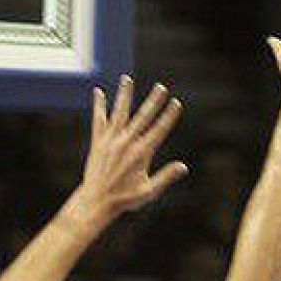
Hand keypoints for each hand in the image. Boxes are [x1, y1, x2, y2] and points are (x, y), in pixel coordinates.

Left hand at [71, 75, 188, 218]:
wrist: (96, 201)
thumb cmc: (125, 199)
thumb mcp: (149, 191)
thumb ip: (166, 177)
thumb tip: (183, 167)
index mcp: (141, 153)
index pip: (159, 129)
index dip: (168, 116)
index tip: (176, 103)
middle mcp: (126, 143)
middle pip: (142, 117)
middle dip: (153, 101)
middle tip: (161, 87)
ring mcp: (111, 141)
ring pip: (119, 112)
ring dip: (124, 95)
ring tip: (127, 78)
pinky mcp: (98, 143)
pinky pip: (98, 120)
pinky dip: (99, 106)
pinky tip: (98, 92)